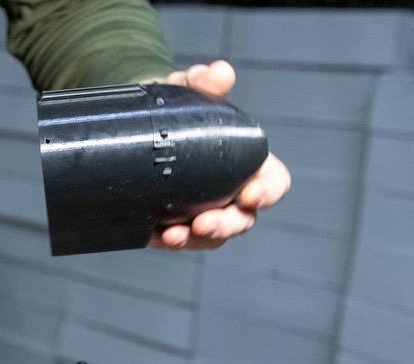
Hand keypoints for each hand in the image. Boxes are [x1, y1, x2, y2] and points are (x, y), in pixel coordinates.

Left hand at [149, 60, 290, 250]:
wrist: (140, 125)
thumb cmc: (178, 110)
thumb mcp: (188, 90)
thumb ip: (203, 82)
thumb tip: (218, 73)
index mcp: (248, 163)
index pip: (273, 183)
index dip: (269, 193)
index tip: (252, 196)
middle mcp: (231, 194)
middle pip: (242, 220)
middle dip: (225, 225)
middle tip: (202, 224)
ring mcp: (204, 213)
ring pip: (210, 237)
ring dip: (194, 240)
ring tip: (172, 235)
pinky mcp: (176, 224)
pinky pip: (177, 240)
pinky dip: (167, 240)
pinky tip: (154, 236)